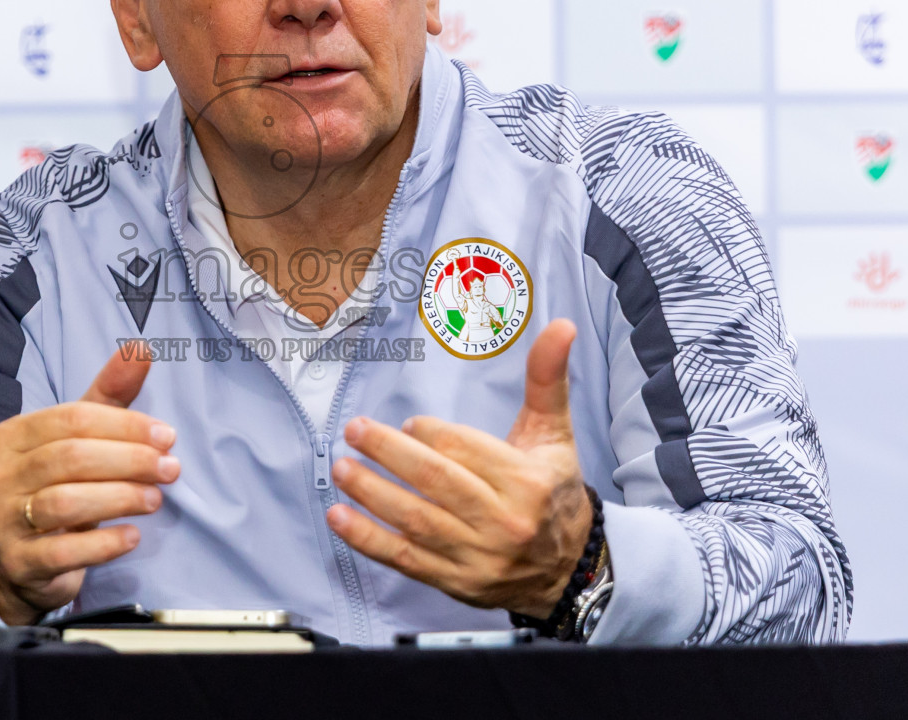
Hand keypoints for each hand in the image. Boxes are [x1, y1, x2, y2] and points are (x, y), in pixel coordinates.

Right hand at [0, 344, 179, 624]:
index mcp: (12, 436)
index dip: (125, 425)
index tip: (166, 436)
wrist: (20, 562)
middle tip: (169, 468)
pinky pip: (63, 551)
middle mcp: (0, 475)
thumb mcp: (77, 440)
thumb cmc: (55, 487)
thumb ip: (108, 397)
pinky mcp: (19, 563)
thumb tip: (141, 350)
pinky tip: (132, 536)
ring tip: (155, 499)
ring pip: (64, 502)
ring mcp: (4, 521)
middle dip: (129, 460)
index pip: (72, 419)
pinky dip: (104, 543)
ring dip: (120, 497)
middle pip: (70, 457)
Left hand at [326, 319, 591, 617]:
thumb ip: (548, 379)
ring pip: (416, 521)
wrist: (568, 567)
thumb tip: (561, 325)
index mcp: (528, 482)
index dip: (431, 433)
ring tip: (341, 468)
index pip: (466, 450)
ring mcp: (479, 557)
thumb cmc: (551, 489)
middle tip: (355, 431)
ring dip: (371, 494)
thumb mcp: (554, 433)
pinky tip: (339, 517)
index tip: (409, 422)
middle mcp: (505, 522)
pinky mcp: (457, 582)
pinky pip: (406, 560)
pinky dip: (368, 540)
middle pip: (436, 482)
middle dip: (389, 453)